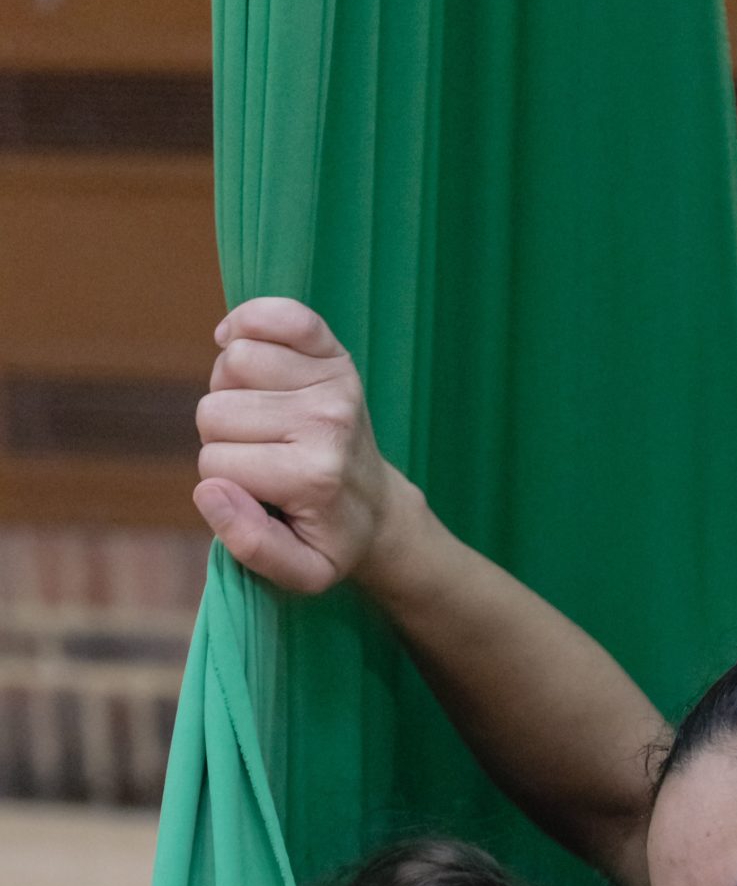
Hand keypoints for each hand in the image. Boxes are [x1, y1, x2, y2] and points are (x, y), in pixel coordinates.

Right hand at [194, 298, 422, 596]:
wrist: (377, 510)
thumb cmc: (329, 539)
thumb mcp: (300, 571)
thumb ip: (250, 545)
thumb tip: (209, 490)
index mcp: (313, 476)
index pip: (214, 464)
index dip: (222, 482)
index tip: (256, 494)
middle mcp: (326, 422)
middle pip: (214, 409)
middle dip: (222, 437)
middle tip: (258, 456)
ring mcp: (333, 382)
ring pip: (231, 361)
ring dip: (230, 389)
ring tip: (261, 419)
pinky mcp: (334, 353)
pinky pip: (273, 314)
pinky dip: (246, 325)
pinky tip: (243, 348)